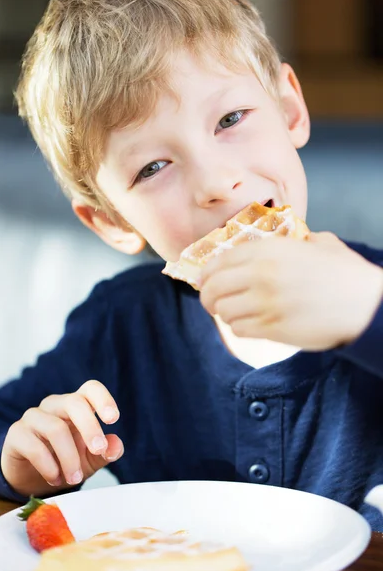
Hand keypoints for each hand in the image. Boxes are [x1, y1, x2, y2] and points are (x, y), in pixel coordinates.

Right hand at [1, 380, 123, 495]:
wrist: (30, 477)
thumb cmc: (65, 460)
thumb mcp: (90, 459)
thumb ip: (105, 452)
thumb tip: (116, 446)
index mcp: (77, 405)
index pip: (90, 389)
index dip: (103, 399)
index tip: (113, 419)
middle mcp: (55, 405)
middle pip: (74, 402)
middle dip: (90, 428)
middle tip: (99, 450)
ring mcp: (34, 417)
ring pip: (55, 428)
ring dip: (69, 458)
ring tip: (75, 479)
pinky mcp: (16, 434)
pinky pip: (34, 446)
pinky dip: (49, 466)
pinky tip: (55, 479)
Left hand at [200, 232, 382, 350]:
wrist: (365, 305)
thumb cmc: (346, 275)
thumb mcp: (320, 244)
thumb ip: (296, 241)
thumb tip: (290, 244)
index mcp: (270, 250)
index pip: (220, 260)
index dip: (207, 273)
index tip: (205, 279)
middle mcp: (261, 274)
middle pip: (213, 287)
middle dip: (208, 296)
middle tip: (211, 301)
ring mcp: (265, 303)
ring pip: (223, 311)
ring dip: (225, 314)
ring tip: (234, 314)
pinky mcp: (272, 328)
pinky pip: (239, 329)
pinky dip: (239, 328)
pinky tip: (249, 325)